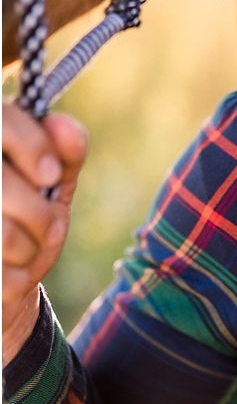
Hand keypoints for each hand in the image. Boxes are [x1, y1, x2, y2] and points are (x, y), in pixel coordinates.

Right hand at [2, 103, 87, 364]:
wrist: (5, 282)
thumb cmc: (27, 223)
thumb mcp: (50, 186)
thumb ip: (63, 154)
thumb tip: (63, 124)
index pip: (2, 120)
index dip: (31, 145)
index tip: (52, 175)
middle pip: (5, 186)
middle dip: (39, 214)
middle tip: (50, 227)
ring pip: (4, 233)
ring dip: (29, 248)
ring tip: (25, 248)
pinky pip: (0, 272)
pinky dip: (15, 277)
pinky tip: (7, 269)